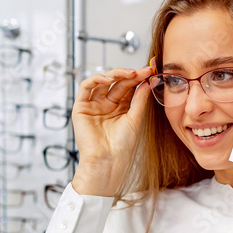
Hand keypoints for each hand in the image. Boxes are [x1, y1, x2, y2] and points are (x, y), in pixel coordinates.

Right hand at [70, 63, 153, 194]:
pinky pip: (86, 87)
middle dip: (131, 75)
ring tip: (130, 73)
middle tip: (143, 70)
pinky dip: (96, 79)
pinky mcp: (81, 107)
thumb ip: (140, 99)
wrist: (108, 162)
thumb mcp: (135, 119)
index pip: (129, 87)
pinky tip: (109, 78)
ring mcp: (94, 105)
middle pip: (118, 83)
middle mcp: (106, 105)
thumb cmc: (122, 146)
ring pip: (103, 82)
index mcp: (120, 109)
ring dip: (116, 74)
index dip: (139, 78)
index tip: (151, 70)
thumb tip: (148, 80)